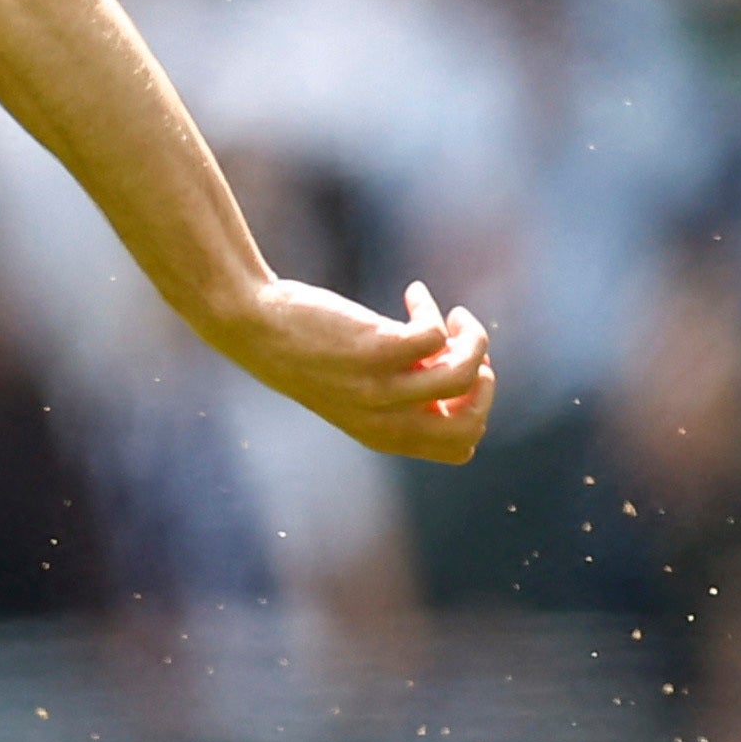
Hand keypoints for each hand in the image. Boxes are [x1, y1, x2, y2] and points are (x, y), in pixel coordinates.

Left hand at [214, 273, 494, 464]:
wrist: (254, 326)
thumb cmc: (306, 353)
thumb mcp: (356, 384)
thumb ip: (402, 389)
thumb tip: (458, 366)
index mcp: (382, 435)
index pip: (458, 448)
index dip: (474, 410)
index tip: (460, 372)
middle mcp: (383, 419)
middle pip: (471, 424)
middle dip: (486, 383)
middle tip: (466, 349)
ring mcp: (380, 387)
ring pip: (463, 374)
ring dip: (473, 339)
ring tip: (455, 315)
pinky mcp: (375, 350)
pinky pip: (434, 335)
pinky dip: (431, 309)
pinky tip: (412, 294)